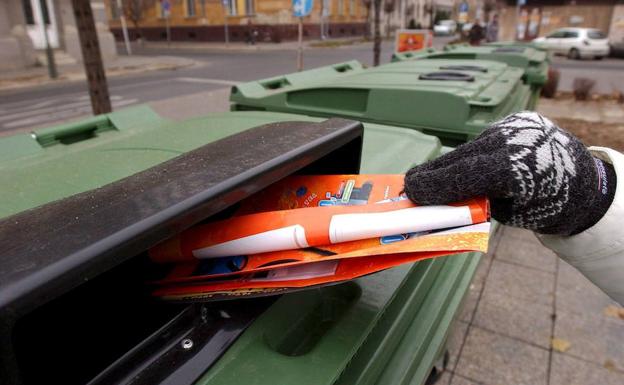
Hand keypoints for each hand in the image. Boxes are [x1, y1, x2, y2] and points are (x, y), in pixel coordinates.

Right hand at [404, 111, 615, 234]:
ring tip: (429, 178)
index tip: (411, 191)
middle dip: (433, 173)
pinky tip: (457, 166)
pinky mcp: (517, 120)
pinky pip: (482, 141)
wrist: (586, 181)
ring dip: (449, 164)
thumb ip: (478, 206)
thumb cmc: (550, 206)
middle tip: (410, 184)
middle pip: (460, 157)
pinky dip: (468, 155)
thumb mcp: (513, 215)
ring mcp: (516, 127)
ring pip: (469, 147)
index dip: (434, 184)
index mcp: (517, 170)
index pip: (464, 175)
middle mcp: (514, 142)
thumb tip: (443, 203)